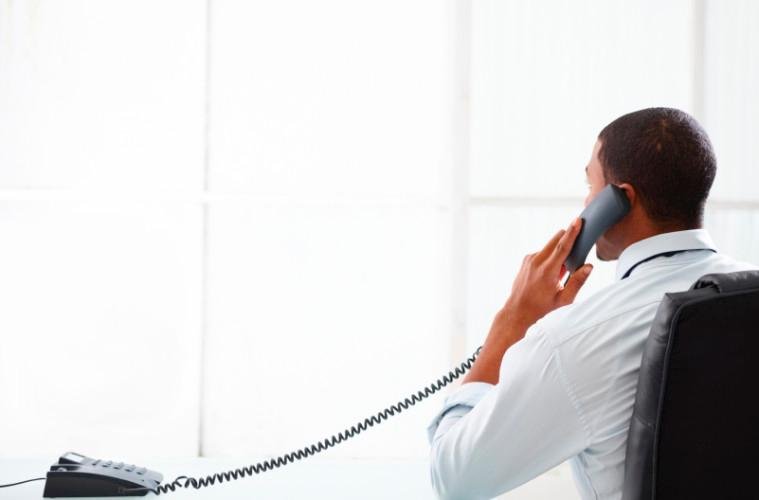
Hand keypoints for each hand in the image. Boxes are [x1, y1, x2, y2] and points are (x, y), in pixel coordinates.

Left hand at [499, 217, 593, 334]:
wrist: (517, 311)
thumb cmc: (542, 308)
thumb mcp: (564, 300)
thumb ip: (577, 282)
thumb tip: (589, 266)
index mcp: (547, 271)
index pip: (562, 247)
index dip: (572, 233)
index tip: (577, 221)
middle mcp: (536, 261)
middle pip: (555, 240)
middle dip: (567, 239)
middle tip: (578, 247)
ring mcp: (529, 260)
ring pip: (549, 246)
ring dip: (559, 252)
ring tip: (560, 273)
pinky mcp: (526, 260)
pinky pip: (543, 252)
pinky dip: (550, 258)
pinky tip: (551, 274)